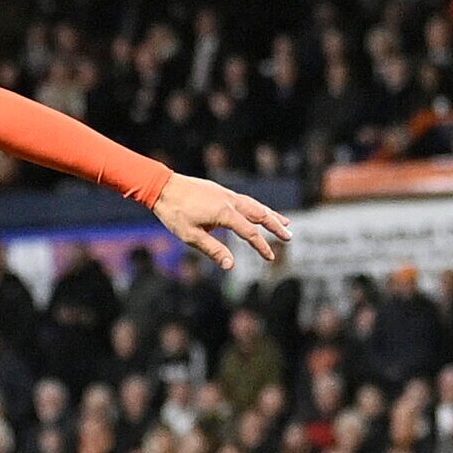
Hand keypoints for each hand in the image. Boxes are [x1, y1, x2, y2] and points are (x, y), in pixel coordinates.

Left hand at [150, 175, 292, 271]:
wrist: (162, 187)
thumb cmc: (174, 213)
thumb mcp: (191, 236)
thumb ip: (213, 250)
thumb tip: (231, 266)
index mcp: (225, 213)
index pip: (250, 232)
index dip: (261, 246)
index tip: (270, 258)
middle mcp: (230, 201)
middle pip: (259, 214)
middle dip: (275, 226)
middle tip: (289, 236)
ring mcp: (226, 194)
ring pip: (254, 204)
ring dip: (270, 214)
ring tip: (284, 221)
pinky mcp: (220, 191)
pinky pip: (245, 200)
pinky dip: (256, 206)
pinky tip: (258, 211)